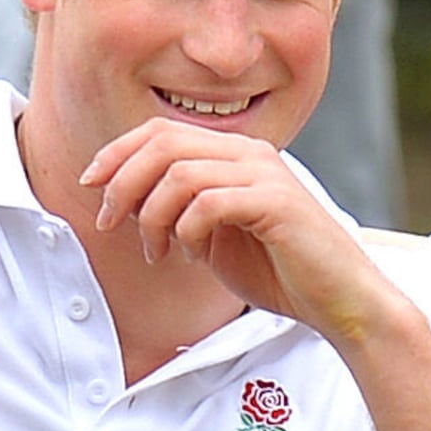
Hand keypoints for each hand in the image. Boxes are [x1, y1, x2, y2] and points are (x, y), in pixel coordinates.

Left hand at [76, 120, 387, 334]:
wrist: (337, 300)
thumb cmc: (278, 271)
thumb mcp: (212, 237)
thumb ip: (177, 212)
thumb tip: (126, 202)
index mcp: (234, 154)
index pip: (162, 131)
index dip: (118, 152)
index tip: (93, 185)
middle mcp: (250, 153)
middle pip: (163, 143)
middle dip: (124, 182)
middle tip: (111, 222)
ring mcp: (265, 174)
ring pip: (179, 173)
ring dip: (153, 216)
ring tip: (157, 250)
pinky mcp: (275, 203)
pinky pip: (208, 202)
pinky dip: (186, 230)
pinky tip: (191, 255)